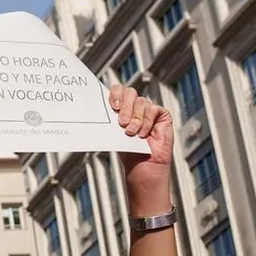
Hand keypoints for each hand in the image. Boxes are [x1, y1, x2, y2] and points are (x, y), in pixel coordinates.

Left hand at [112, 85, 173, 209]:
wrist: (142, 166)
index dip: (115, 93)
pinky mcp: (161, 115)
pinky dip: (146, 122)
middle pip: (130, 92)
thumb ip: (110, 118)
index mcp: (122, 107)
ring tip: (132, 133)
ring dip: (136, 119)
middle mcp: (135, 106)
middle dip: (125, 107)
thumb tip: (94, 109)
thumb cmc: (128, 151)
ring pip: (141, 102)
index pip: (118, 89)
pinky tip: (144, 134)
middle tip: (122, 123)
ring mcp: (148, 109)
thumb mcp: (114, 132)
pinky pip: (153, 110)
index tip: (113, 106)